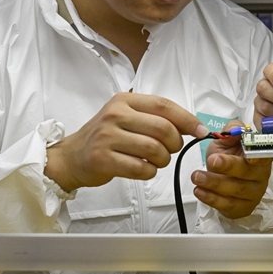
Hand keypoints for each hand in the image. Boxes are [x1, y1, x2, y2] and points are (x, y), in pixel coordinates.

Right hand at [44, 93, 207, 191]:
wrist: (71, 157)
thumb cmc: (105, 138)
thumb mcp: (126, 118)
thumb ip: (156, 118)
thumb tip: (193, 125)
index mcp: (124, 101)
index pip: (164, 105)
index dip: (187, 119)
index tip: (201, 131)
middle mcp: (115, 115)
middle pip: (163, 129)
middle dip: (174, 144)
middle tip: (170, 150)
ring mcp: (107, 137)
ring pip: (155, 150)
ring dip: (162, 160)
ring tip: (154, 160)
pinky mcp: (103, 159)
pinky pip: (141, 169)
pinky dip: (149, 172)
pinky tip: (142, 169)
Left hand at [191, 120, 272, 218]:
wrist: (219, 177)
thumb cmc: (226, 157)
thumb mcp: (226, 141)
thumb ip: (231, 132)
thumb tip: (235, 129)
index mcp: (260, 155)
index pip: (264, 155)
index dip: (258, 156)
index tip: (248, 156)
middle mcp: (261, 175)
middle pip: (248, 172)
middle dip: (228, 166)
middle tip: (211, 160)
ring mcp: (254, 194)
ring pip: (236, 190)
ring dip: (215, 183)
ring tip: (197, 176)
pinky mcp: (243, 208)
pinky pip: (228, 205)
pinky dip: (212, 199)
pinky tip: (199, 191)